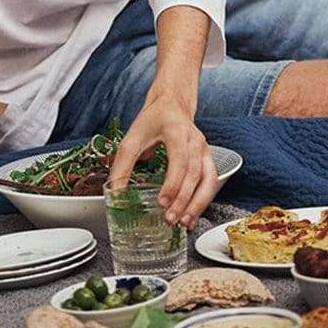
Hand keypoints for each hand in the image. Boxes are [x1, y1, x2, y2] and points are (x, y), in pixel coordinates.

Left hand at [108, 99, 217, 228]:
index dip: (172, 183)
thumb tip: (116, 193)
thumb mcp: (132, 137)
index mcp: (176, 131)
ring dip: (197, 204)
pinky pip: (211, 182)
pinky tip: (192, 214)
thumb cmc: (153, 120)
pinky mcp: (207, 158)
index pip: (179, 159)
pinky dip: (203, 200)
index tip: (162, 202)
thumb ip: (122, 165)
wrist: (171, 105)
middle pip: (194, 173)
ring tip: (184, 222)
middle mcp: (194, 140)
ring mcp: (204, 149)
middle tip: (170, 218)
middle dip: (183, 199)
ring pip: (208, 179)